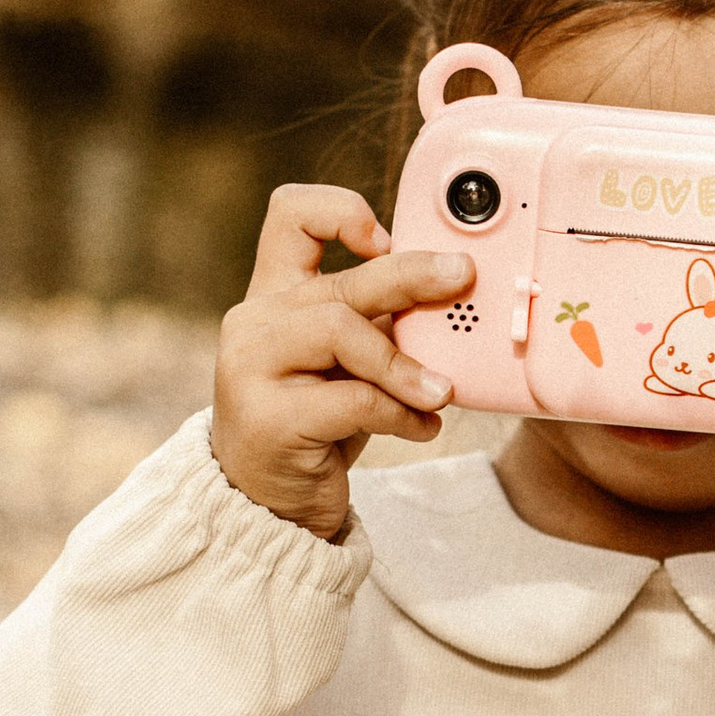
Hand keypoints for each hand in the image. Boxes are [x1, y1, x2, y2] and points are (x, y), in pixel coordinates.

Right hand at [211, 187, 471, 539]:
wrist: (271, 504)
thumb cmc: (320, 425)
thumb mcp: (350, 362)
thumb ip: (380, 321)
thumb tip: (458, 290)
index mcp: (274, 294)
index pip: (290, 215)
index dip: (341, 211)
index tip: (386, 240)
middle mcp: (254, 321)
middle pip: (339, 280)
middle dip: (412, 277)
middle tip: (464, 278)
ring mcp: (250, 368)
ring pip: (340, 330)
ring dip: (403, 363)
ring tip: (442, 392)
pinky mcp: (268, 419)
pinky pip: (352, 398)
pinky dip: (400, 412)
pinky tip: (423, 427)